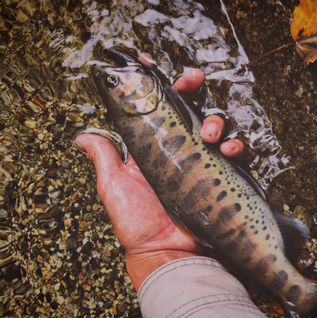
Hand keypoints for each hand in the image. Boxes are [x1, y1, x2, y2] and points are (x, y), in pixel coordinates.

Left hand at [76, 63, 243, 290]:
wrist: (164, 253)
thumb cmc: (135, 222)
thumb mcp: (113, 186)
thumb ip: (104, 159)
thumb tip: (82, 136)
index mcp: (154, 147)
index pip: (157, 108)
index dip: (158, 85)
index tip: (153, 64)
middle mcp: (179, 150)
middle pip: (189, 109)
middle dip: (192, 89)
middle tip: (194, 79)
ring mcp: (201, 163)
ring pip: (214, 126)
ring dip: (215, 120)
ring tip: (208, 135)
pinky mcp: (220, 178)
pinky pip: (233, 156)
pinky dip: (234, 147)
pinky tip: (227, 151)